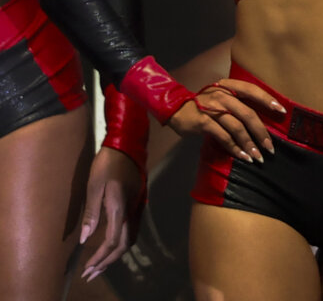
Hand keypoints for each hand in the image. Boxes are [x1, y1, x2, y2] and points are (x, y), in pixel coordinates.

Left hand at [78, 147, 144, 279]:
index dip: (100, 257)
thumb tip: (85, 238)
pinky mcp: (138, 205)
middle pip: (124, 245)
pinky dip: (122, 244)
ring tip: (100, 265)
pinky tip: (112, 247)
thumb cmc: (107, 164)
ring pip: (131, 239)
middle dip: (107, 262)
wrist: (128, 147)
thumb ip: (91, 213)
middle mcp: (132, 211)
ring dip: (115, 255)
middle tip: (91, 274)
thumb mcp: (94, 186)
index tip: (87, 268)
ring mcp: (137, 208)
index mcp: (119, 208)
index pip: (113, 240)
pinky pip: (132, 231)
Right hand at [166, 78, 280, 162]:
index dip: (267, 100)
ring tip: (257, 156)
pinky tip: (242, 156)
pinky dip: (234, 148)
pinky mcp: (203, 122)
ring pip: (236, 127)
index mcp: (229, 86)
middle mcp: (222, 95)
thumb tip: (260, 121)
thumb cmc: (204, 104)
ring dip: (249, 144)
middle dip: (261, 132)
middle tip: (270, 147)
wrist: (174, 107)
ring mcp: (212, 109)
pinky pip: (223, 137)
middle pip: (248, 114)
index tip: (281, 111)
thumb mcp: (221, 96)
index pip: (252, 90)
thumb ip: (237, 104)